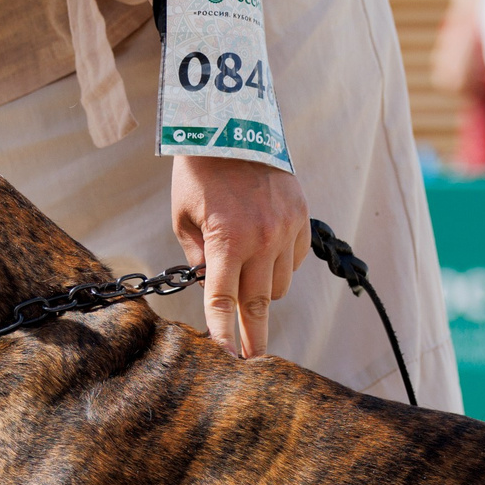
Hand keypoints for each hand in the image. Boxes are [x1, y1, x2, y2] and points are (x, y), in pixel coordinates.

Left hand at [172, 154, 305, 359]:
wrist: (236, 125)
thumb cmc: (200, 172)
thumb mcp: (183, 215)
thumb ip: (196, 254)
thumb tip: (209, 282)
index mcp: (226, 241)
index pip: (222, 300)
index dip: (223, 331)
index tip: (227, 355)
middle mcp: (261, 240)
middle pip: (258, 304)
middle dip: (254, 335)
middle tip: (253, 360)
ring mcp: (285, 230)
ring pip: (279, 285)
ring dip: (263, 291)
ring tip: (249, 282)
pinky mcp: (301, 218)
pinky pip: (295, 260)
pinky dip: (281, 265)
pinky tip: (266, 253)